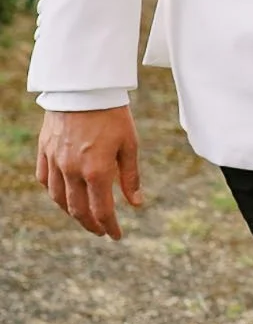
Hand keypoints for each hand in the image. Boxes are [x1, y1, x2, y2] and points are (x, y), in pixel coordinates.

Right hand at [37, 105, 142, 239]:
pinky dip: (54, 192)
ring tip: (83, 216)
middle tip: (100, 231)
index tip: (116, 236)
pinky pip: (45, 179)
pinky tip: (63, 194)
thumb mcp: (129, 144)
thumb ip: (130, 177)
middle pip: (78, 210)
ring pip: (58, 198)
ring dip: (71, 212)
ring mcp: (55, 161)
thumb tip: (136, 204)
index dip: (109, 227)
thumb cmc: (112, 114)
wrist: (84, 87)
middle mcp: (72, 170)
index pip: (101, 211)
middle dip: (91, 224)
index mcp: (97, 171)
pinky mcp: (44, 150)